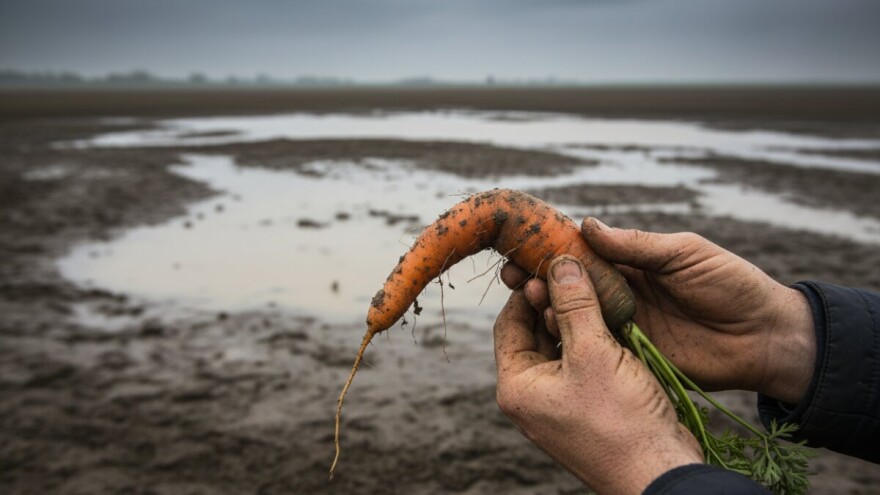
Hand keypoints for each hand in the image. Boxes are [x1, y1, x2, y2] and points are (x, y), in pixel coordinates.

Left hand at [494, 255, 701, 493]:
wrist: (660, 473)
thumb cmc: (621, 420)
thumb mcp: (593, 353)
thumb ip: (575, 305)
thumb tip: (559, 264)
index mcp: (516, 386)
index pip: (508, 323)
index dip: (528, 289)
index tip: (549, 262)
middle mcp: (532, 396)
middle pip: (535, 332)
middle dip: (556, 301)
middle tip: (577, 269)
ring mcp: (559, 404)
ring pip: (562, 346)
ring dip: (579, 318)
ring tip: (600, 290)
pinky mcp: (587, 408)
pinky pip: (583, 363)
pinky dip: (595, 340)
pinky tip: (616, 320)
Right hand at [503, 219, 816, 404]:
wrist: (766, 338)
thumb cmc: (731, 285)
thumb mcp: (685, 254)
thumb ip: (636, 244)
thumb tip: (586, 225)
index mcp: (634, 263)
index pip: (584, 253)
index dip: (553, 250)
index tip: (522, 246)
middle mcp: (622, 293)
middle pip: (571, 285)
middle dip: (539, 279)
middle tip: (513, 275)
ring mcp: (625, 325)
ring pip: (577, 315)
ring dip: (549, 306)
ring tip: (528, 298)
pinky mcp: (631, 355)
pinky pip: (595, 345)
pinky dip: (572, 337)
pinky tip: (550, 329)